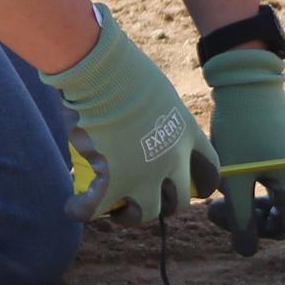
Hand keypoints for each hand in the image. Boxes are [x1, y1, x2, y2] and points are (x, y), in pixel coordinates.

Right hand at [38, 5, 217, 224]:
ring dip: (130, 216)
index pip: (210, 170)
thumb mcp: (156, 94)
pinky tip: (74, 207)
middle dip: (164, 206)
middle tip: (145, 199)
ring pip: (145, 214)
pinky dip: (81, 211)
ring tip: (115, 209)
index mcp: (187, 134)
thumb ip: (156, 119)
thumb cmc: (124, 69)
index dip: (201, 185)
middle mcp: (172, 158)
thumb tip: (138, 131)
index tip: (190, 189)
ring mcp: (145, 174)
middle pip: (179, 201)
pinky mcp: (113, 181)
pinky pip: (95, 209)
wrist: (101, 69)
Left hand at [200, 47, 284, 267]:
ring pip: (273, 204)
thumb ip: (239, 219)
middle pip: (279, 220)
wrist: (249, 84)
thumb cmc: (241, 130)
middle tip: (213, 213)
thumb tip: (246, 250)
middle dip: (247, 223)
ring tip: (214, 201)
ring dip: (246, 208)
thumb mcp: (234, 178)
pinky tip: (229, 182)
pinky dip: (252, 191)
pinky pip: (272, 187)